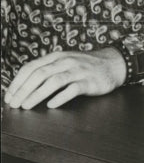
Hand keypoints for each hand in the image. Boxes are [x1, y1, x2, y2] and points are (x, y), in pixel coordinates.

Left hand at [4, 48, 126, 109]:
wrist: (114, 63)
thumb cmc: (86, 66)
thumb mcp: (65, 61)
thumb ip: (48, 69)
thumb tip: (24, 86)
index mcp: (57, 56)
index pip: (31, 67)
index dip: (17, 82)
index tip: (9, 96)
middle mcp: (66, 61)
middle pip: (40, 74)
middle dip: (23, 90)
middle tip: (14, 104)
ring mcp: (78, 71)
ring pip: (54, 81)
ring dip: (37, 94)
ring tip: (26, 106)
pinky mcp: (90, 81)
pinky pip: (73, 89)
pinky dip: (60, 97)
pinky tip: (52, 105)